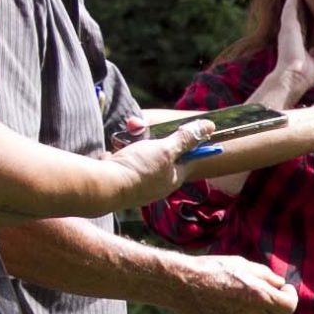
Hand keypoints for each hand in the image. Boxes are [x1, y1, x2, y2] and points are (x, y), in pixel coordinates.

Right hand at [95, 121, 210, 211]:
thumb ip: (186, 139)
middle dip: (149, 137)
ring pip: (136, 156)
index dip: (187, 143)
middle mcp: (156, 184)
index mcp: (172, 178)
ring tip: (122, 139)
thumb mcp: (165, 149)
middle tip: (138, 126)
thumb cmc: (138, 169)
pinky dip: (115, 156)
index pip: (187, 158)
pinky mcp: (117, 182)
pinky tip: (110, 155)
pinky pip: (119, 163)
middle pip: (158, 153)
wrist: (103, 188)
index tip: (185, 130)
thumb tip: (210, 126)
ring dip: (130, 143)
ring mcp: (136, 184)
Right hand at [172, 254, 298, 313]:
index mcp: (260, 298)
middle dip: (272, 302)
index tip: (285, 289)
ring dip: (253, 310)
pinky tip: (220, 302)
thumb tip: (280, 284)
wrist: (181, 284)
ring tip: (232, 292)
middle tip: (259, 288)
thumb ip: (267, 276)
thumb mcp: (244, 264)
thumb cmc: (213, 269)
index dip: (290, 297)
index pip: (289, 306)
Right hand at [255, 0, 313, 108]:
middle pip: (294, 13)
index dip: (303, 14)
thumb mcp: (313, 63)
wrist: (294, 77)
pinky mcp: (287, 26)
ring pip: (291, 8)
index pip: (301, 24)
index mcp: (297, 41)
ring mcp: (287, 29)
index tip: (306, 5)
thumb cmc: (304, 75)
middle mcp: (290, 33)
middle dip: (297, 2)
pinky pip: (290, 7)